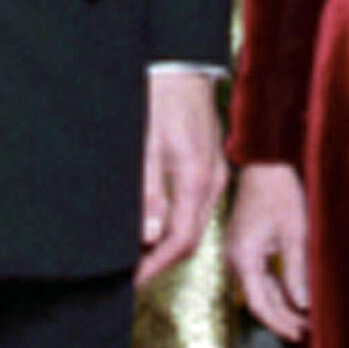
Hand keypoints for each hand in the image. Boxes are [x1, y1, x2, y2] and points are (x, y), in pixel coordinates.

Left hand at [135, 70, 225, 288]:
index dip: (156, 265)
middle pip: (191, 239)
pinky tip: (158, 223)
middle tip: (132, 272)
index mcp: (196, 180)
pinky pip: (199, 208)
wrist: (182, 68)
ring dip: (170, 243)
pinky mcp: (212, 168)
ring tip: (140, 252)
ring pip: (196, 225)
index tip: (133, 279)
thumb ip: (149, 193)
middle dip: (162, 260)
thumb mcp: (146, 147)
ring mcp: (216, 177)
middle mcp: (212, 183)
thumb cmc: (161, 100)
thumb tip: (149, 235)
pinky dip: (179, 223)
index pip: (180, 241)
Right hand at [225, 161, 309, 339]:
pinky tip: (293, 298)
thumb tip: (302, 305)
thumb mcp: (294, 234)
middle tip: (307, 331)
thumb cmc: (280, 194)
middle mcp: (234, 259)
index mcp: (243, 257)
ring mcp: (237, 254)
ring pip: (258, 290)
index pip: (259, 304)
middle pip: (257, 300)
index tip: (300, 334)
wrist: (265, 165)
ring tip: (304, 319)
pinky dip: (275, 289)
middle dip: (282, 318)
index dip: (279, 323)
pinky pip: (258, 277)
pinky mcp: (244, 249)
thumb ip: (296, 272)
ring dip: (280, 305)